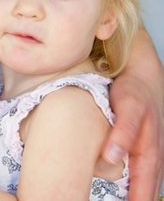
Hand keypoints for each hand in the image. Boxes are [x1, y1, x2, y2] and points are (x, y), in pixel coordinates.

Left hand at [104, 60, 163, 200]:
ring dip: (142, 193)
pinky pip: (142, 168)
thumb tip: (111, 158)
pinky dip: (140, 181)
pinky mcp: (142, 144)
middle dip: (142, 198)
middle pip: (149, 185)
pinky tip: (132, 189)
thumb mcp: (128, 108)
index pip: (144, 183)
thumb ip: (122, 132)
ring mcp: (150, 149)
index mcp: (148, 149)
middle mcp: (152, 153)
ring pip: (148, 178)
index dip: (138, 198)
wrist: (141, 76)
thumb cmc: (134, 92)